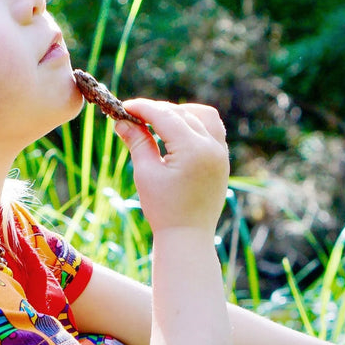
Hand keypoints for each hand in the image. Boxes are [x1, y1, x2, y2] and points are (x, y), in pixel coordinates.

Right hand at [114, 99, 229, 234]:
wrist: (187, 237)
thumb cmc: (163, 209)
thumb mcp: (146, 173)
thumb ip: (137, 142)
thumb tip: (122, 121)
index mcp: (192, 149)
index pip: (165, 115)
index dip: (143, 108)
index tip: (124, 107)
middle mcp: (212, 146)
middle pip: (183, 113)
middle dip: (158, 111)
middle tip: (135, 117)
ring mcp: (221, 153)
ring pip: (203, 116)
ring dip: (181, 113)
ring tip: (159, 122)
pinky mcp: (223, 160)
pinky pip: (213, 130)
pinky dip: (196, 124)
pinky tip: (179, 133)